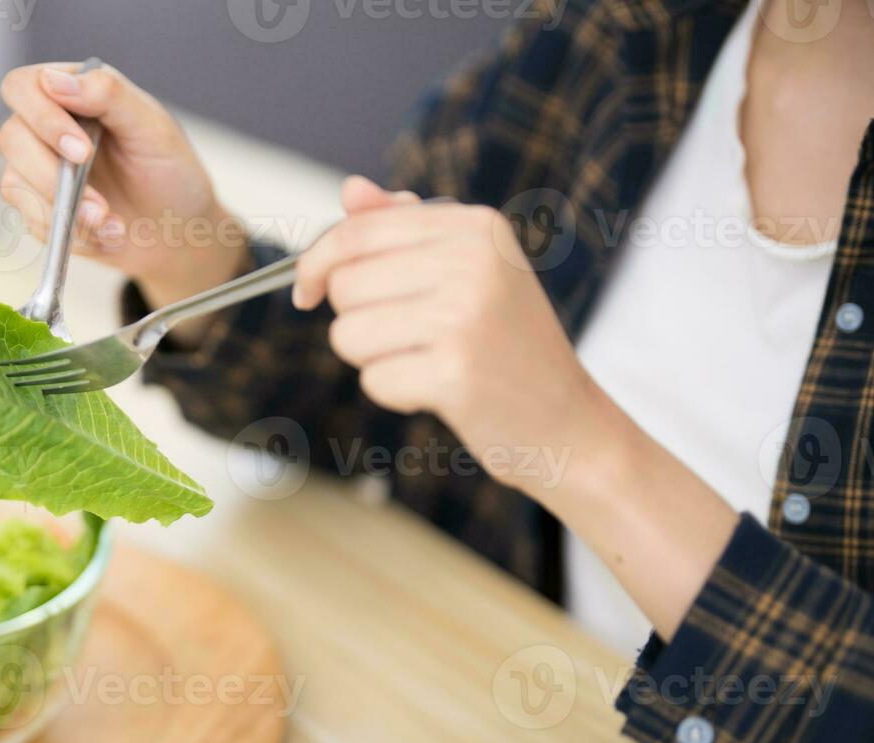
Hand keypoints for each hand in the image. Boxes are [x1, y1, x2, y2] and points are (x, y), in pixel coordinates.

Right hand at [0, 62, 244, 306]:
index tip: (81, 151)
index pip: (23, 87)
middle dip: (51, 176)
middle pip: (10, 137)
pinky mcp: (39, 209)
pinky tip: (106, 235)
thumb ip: (108, 94)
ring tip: (111, 223)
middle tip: (97, 202)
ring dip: (66, 211)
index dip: (41, 117)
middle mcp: (47, 127)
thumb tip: (53, 79)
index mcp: (72, 93)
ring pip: (14, 184)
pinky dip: (72, 234)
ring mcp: (39, 169)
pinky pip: (32, 222)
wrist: (177, 232)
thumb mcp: (152, 127)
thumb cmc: (170, 171)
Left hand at [295, 176, 738, 639]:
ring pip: (348, 333)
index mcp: (475, 226)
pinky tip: (438, 391)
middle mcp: (473, 262)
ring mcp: (466, 317)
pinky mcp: (456, 374)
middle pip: (345, 284)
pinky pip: (374, 379)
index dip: (316, 263)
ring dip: (373, 358)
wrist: (566, 421)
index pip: (357, 232)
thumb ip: (405, 228)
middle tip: (409, 338)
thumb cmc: (506, 344)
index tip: (306, 292)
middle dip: (356, 319)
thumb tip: (350, 190)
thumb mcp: (469, 270)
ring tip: (426, 362)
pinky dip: (394, 392)